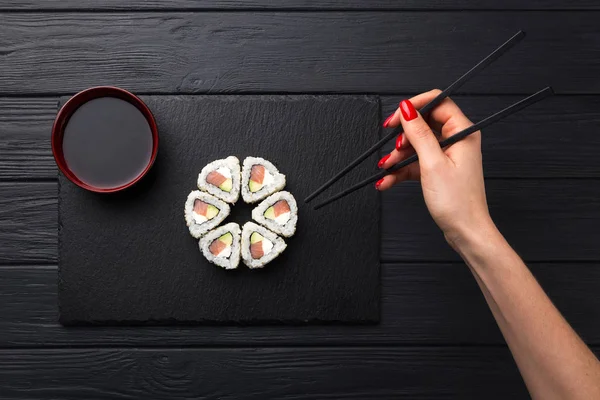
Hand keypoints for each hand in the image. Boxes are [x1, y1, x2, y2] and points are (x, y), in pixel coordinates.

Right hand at [377, 89, 493, 245]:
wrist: (465, 231)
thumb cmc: (458, 202)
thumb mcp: (432, 164)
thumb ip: (419, 134)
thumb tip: (407, 110)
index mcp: (463, 132)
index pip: (437, 103)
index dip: (414, 107)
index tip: (396, 118)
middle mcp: (457, 140)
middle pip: (423, 125)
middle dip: (402, 136)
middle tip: (391, 146)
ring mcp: (447, 156)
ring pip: (416, 145)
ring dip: (397, 157)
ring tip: (386, 168)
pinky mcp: (438, 170)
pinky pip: (415, 162)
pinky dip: (400, 170)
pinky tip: (387, 180)